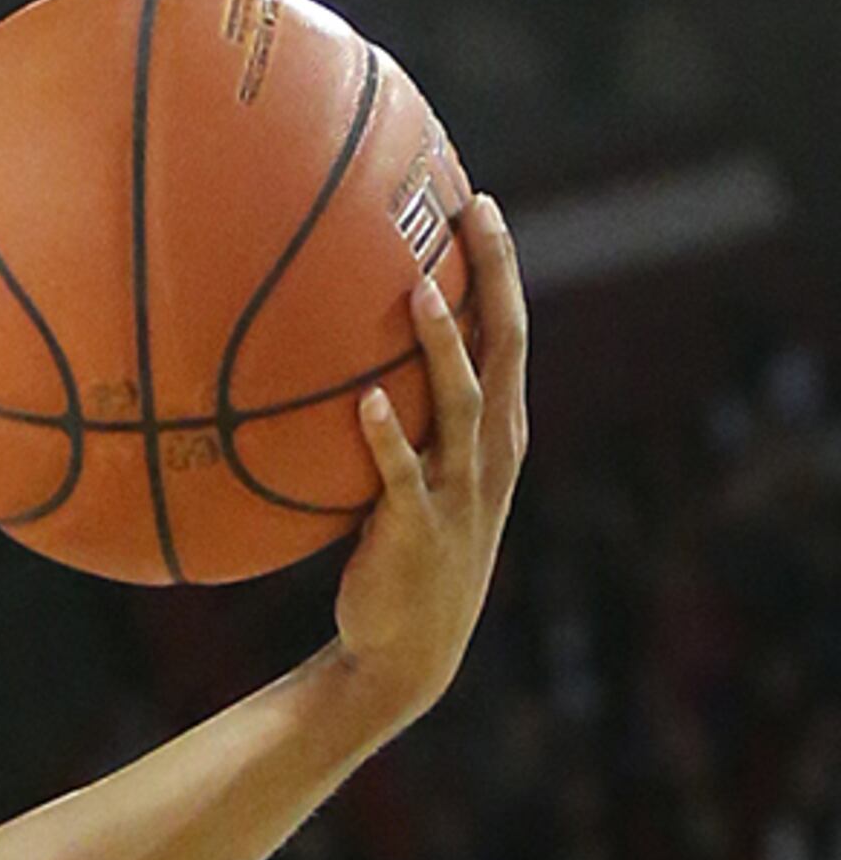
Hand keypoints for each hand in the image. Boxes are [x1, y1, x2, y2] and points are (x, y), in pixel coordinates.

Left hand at [332, 192, 526, 733]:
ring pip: (461, 404)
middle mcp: (490, 454)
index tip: (479, 205)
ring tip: (418, 292)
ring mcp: (458, 493)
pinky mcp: (416, 533)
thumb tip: (350, 360)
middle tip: (471, 215)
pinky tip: (367, 403)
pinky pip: (402, 478)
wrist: (406, 654)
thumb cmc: (404, 557)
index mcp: (499, 435)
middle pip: (504, 347)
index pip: (510, 333)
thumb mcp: (422, 481)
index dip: (500, 269)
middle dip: (493, 277)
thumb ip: (409, 423)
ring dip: (442, 348)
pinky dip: (389, 440)